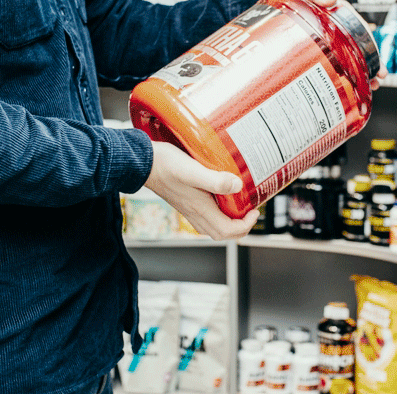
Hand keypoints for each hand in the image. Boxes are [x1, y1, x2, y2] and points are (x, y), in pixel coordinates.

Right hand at [144, 141, 258, 239]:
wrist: (142, 162)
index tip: (254, 211)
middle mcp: (194, 213)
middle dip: (239, 228)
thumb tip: (237, 186)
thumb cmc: (165, 165)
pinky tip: (219, 199)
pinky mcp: (184, 202)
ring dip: (229, 223)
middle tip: (250, 213)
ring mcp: (188, 209)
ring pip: (212, 227)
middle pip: (221, 233)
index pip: (227, 230)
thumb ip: (216, 180)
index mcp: (200, 208)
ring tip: (238, 208)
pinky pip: (204, 217)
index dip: (245, 225)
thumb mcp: (193, 170)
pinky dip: (217, 215)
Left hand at [284, 0, 387, 90]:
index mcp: (337, 15)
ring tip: (372, 85)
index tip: (377, 59)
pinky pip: (337, 64)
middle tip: (379, 77)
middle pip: (359, 46)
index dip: (370, 43)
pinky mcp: (320, 53)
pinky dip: (347, 75)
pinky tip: (354, 86)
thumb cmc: (288, 1)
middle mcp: (337, 30)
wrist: (270, 14)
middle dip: (372, 62)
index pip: (359, 29)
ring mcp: (330, 43)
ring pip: (351, 57)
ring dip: (364, 71)